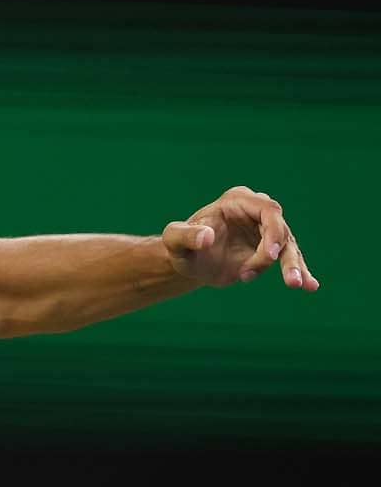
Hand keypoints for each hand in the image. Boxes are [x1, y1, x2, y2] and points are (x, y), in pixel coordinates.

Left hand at [163, 186, 317, 290]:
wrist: (189, 261)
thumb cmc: (180, 246)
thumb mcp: (175, 240)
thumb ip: (185, 235)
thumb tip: (206, 237)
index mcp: (238, 200)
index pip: (268, 210)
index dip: (273, 232)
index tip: (269, 256)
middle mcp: (256, 212)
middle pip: (281, 229)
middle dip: (282, 254)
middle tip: (287, 279)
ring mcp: (266, 230)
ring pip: (287, 246)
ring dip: (294, 266)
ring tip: (299, 285)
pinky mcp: (270, 249)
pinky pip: (288, 259)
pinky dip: (300, 272)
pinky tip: (310, 286)